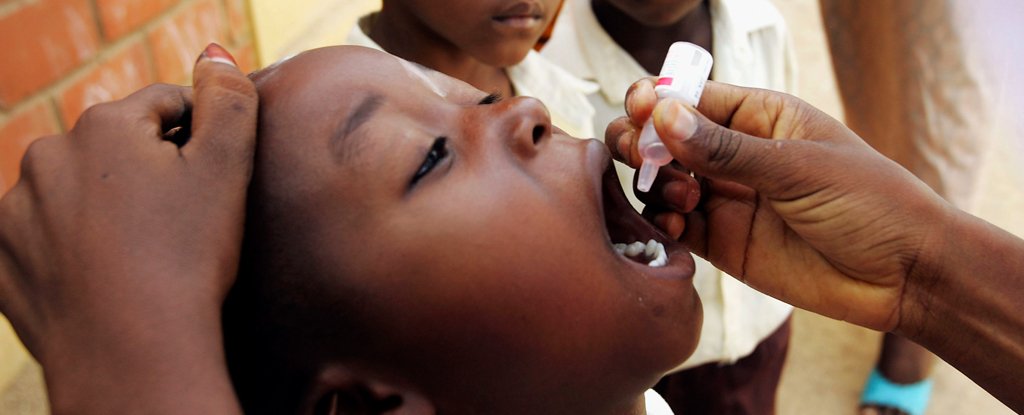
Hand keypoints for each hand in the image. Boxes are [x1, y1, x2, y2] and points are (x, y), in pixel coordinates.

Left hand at [0, 44, 254, 413]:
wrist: (133, 354)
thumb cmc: (187, 259)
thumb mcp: (227, 170)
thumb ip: (228, 101)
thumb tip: (215, 55)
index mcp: (104, 126)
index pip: (163, 106)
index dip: (198, 136)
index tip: (214, 178)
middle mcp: (46, 156)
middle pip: (114, 147)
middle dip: (147, 171)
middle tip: (182, 221)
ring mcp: (16, 211)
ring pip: (75, 191)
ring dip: (105, 207)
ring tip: (143, 252)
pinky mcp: (0, 260)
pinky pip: (42, 237)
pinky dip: (70, 247)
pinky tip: (105, 272)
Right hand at [606, 79, 953, 330]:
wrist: (904, 276)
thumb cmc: (870, 203)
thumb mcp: (798, 167)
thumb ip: (726, 149)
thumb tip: (662, 115)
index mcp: (760, 117)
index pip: (693, 97)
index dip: (659, 100)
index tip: (639, 108)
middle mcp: (736, 155)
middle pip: (666, 138)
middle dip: (643, 141)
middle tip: (643, 156)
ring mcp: (728, 199)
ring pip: (664, 182)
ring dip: (657, 184)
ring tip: (683, 196)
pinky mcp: (724, 243)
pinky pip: (676, 225)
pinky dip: (664, 222)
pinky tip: (677, 224)